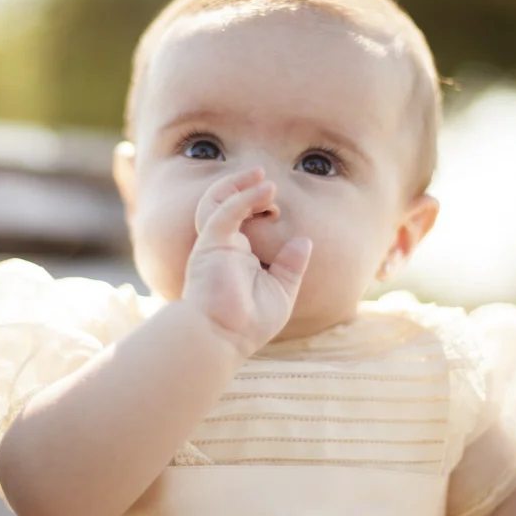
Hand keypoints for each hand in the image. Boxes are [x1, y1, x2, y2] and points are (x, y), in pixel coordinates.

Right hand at [182, 168, 312, 356]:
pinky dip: (243, 198)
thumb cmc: (249, 323)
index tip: (277, 211)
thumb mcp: (281, 291)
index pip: (242, 221)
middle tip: (265, 179)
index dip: (258, 208)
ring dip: (238, 185)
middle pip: (225, 205)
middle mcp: (223, 247)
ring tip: (263, 177)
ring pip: (217, 202)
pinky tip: (264, 189)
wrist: (224, 338)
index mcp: (236, 257)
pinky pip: (224, 212)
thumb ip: (291, 266)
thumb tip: (304, 241)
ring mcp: (215, 245)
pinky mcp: (211, 245)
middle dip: (243, 188)